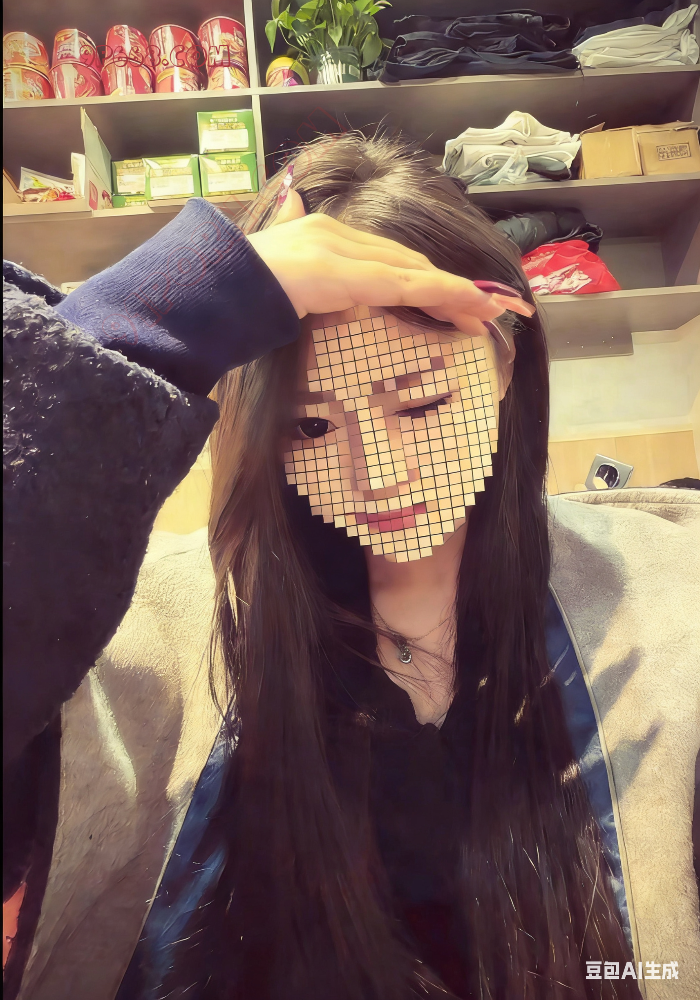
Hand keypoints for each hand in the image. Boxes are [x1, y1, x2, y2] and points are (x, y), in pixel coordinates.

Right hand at [246, 190, 534, 335]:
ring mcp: (342, 251)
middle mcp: (339, 234)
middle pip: (407, 262)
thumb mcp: (273, 258)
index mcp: (325, 232)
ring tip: (493, 314)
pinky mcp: (345, 275)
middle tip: (489, 310)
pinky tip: (470, 307)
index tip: (454, 297)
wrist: (214, 288)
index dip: (424, 276)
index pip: (388, 255)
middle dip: (450, 289)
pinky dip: (441, 294)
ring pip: (413, 273)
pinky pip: (403, 286)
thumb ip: (290, 234)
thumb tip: (294, 201)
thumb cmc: (238, 287)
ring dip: (457, 295)